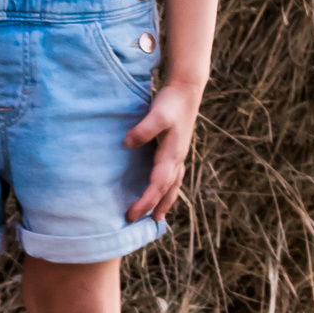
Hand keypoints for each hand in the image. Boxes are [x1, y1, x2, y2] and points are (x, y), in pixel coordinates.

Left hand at [124, 80, 202, 220]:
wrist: (187, 90)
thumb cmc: (171, 102)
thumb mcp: (157, 114)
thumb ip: (144, 130)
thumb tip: (127, 144)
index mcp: (172, 155)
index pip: (157, 185)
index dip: (145, 201)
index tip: (131, 214)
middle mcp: (177, 159)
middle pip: (167, 190)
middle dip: (153, 207)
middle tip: (138, 222)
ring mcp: (179, 155)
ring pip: (173, 185)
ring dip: (165, 201)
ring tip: (157, 216)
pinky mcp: (176, 149)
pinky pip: (173, 175)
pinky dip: (168, 188)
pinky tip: (162, 189)